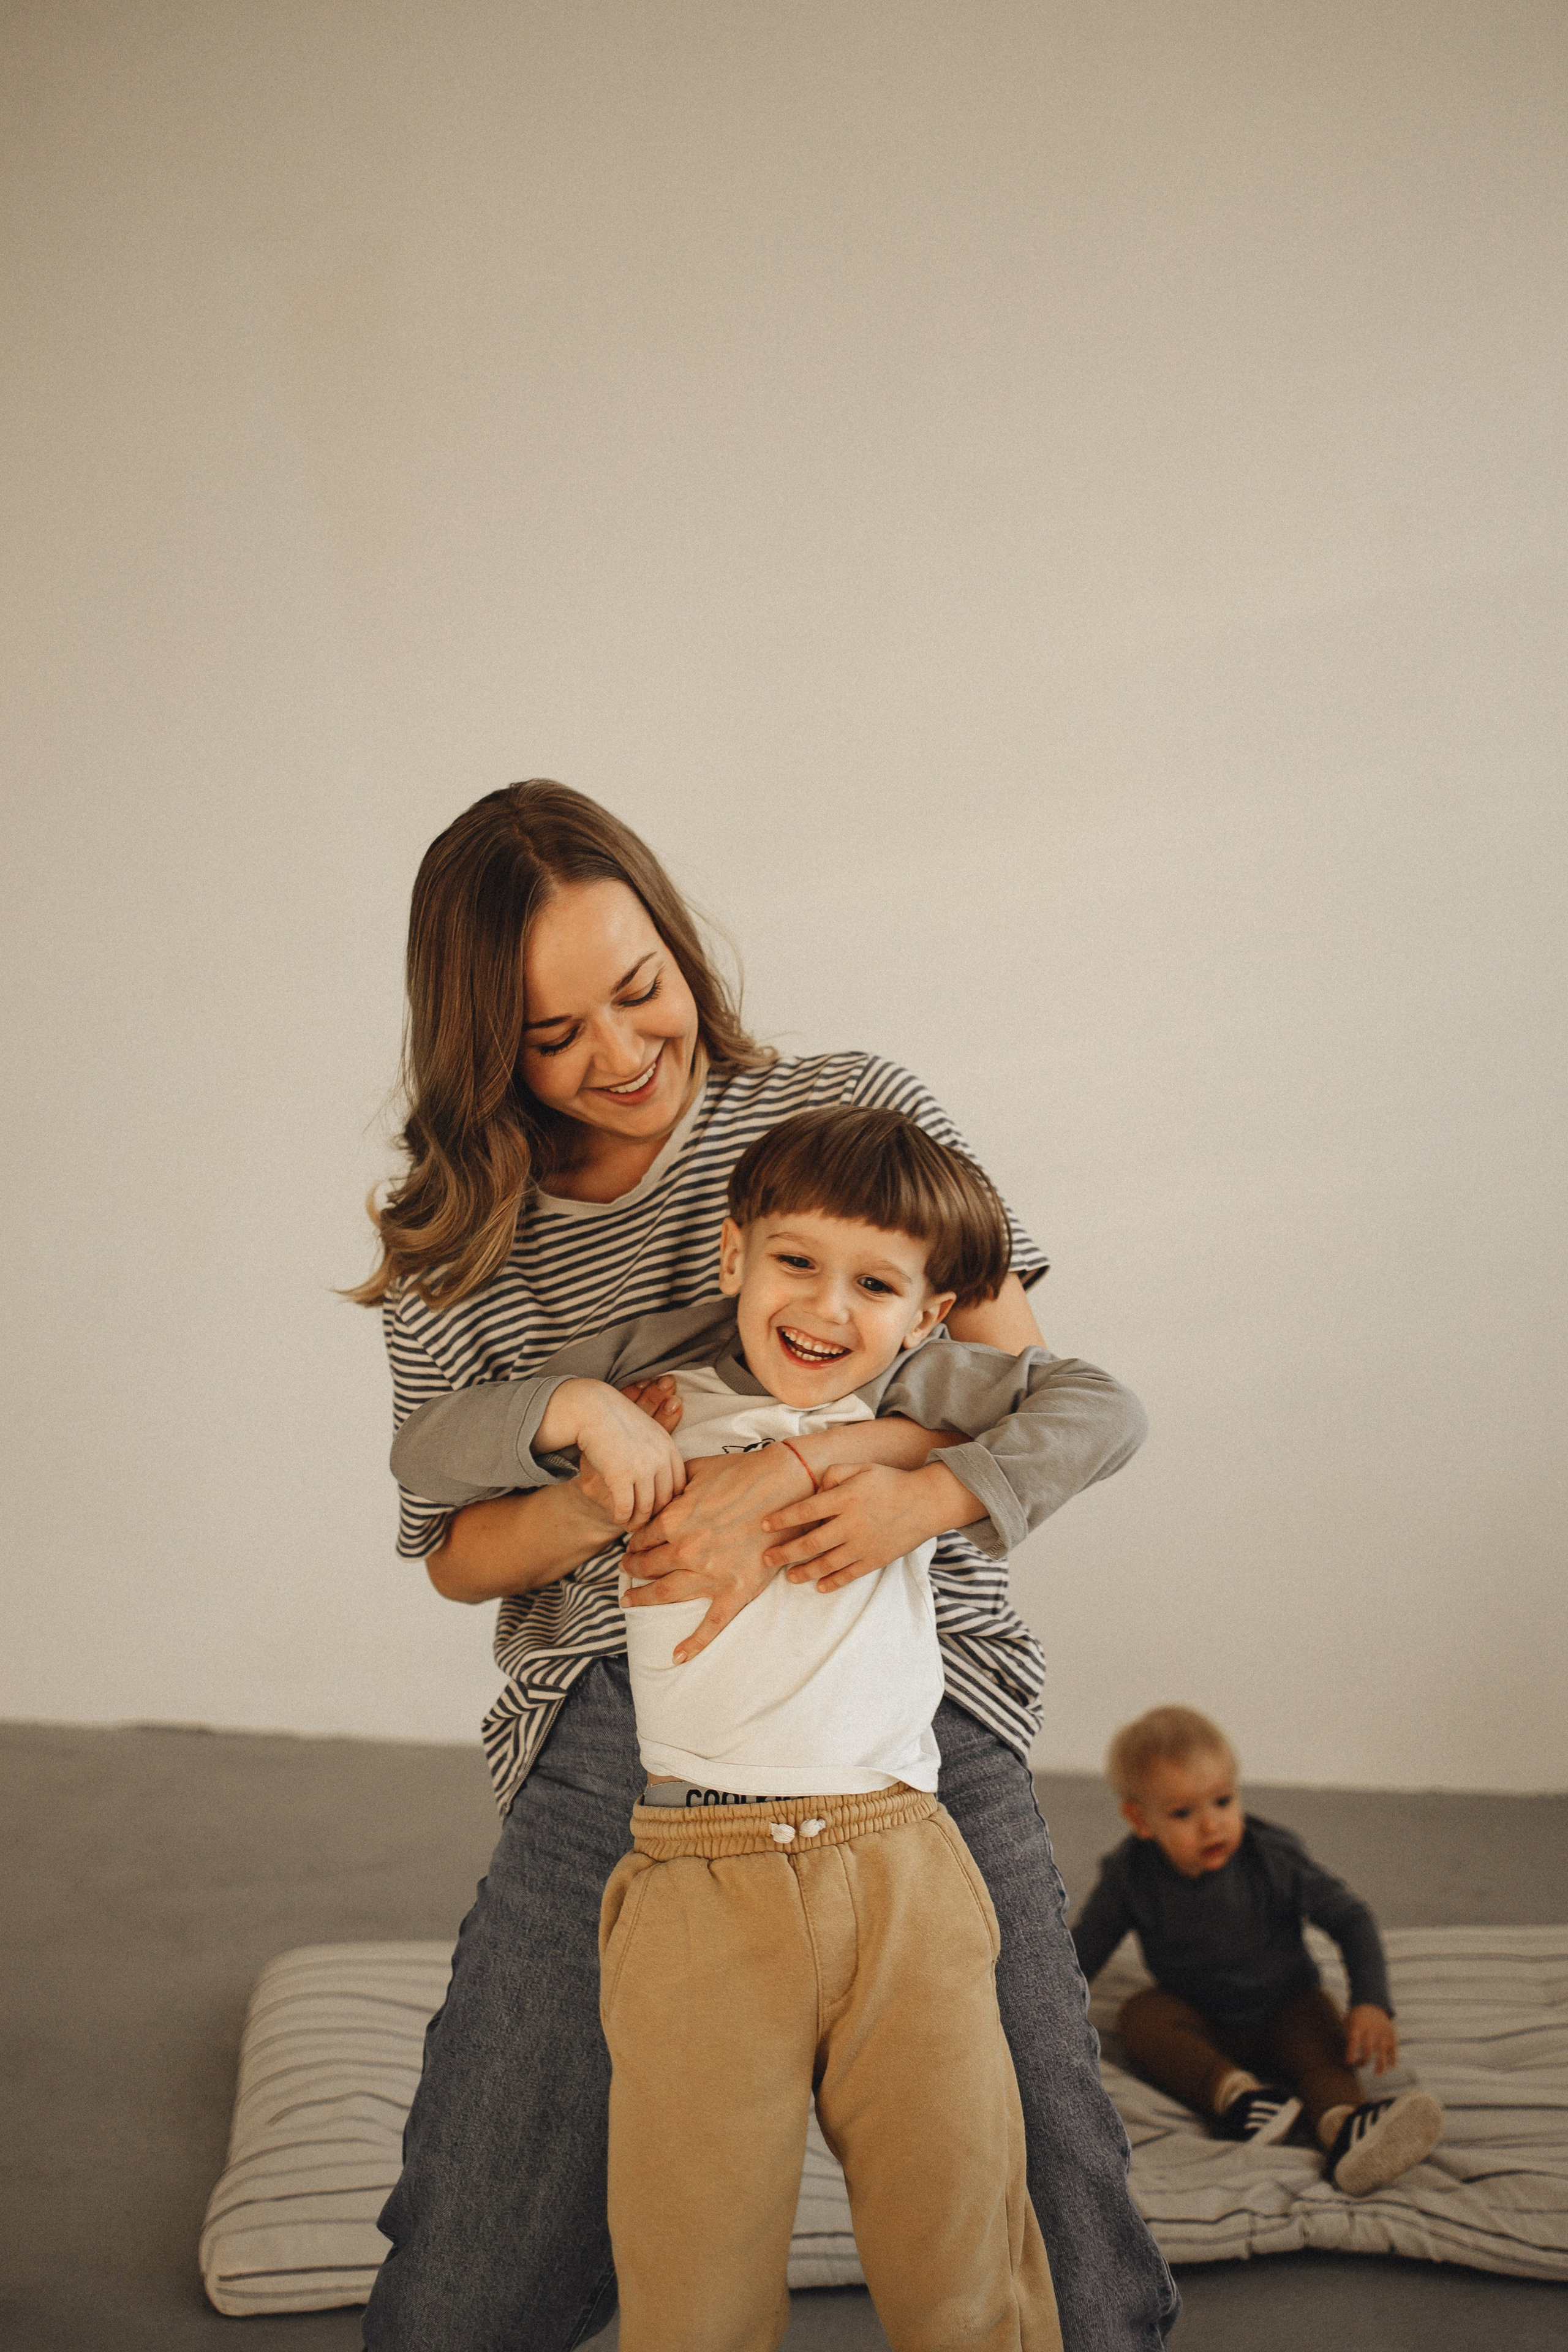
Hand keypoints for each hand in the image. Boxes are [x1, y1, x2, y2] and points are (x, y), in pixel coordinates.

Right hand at [542, 1378, 686, 1530]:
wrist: (592, 1409)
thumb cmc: (617, 1421)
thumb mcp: (647, 1433)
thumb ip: (659, 1455)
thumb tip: (665, 1484)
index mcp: (669, 1448)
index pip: (679, 1486)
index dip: (670, 1503)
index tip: (660, 1511)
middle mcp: (660, 1459)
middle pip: (664, 1500)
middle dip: (655, 1517)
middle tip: (646, 1525)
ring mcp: (642, 1468)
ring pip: (646, 1507)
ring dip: (638, 1521)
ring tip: (632, 1526)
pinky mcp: (621, 1476)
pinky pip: (626, 1507)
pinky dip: (622, 1517)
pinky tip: (618, 1518)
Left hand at [622, 1443, 813, 1663]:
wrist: (785, 1485)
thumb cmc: (743, 1472)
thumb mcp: (698, 1468)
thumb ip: (672, 1481)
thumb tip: (657, 1487)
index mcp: (674, 1520)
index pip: (642, 1537)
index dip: (634, 1542)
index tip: (632, 1545)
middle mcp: (686, 1550)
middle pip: (647, 1566)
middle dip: (631, 1569)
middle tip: (624, 1571)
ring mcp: (710, 1574)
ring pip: (664, 1593)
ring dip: (642, 1598)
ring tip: (629, 1601)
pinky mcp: (735, 1590)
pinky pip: (711, 1625)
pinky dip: (693, 1644)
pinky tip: (676, 1657)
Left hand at [762, 1459, 972, 1592]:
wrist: (926, 1502)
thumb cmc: (889, 1482)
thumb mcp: (860, 1468)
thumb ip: (834, 1474)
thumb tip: (814, 1491)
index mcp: (845, 1498)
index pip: (805, 1511)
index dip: (782, 1519)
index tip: (763, 1525)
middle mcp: (851, 1523)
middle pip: (810, 1542)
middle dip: (784, 1553)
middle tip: (766, 1559)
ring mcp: (863, 1544)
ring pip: (826, 1563)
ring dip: (804, 1571)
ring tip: (789, 1576)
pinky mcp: (875, 1559)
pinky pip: (849, 1575)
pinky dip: (832, 1582)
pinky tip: (818, 1586)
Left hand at [1344, 2004, 1397, 2073]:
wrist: (1372, 2004)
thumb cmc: (1356, 2018)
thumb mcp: (1348, 2021)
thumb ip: (1347, 2036)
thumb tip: (1348, 2056)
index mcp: (1358, 2025)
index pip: (1354, 2040)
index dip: (1351, 2052)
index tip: (1348, 2063)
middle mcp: (1371, 2030)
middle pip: (1368, 2049)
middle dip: (1363, 2061)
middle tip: (1359, 2065)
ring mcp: (1383, 2033)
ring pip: (1382, 2052)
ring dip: (1380, 2065)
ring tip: (1377, 2074)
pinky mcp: (1392, 2036)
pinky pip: (1394, 2050)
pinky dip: (1393, 2059)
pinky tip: (1390, 2066)